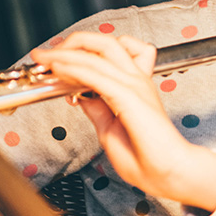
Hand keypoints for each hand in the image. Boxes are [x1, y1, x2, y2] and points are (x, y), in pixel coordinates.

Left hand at [31, 33, 215, 211]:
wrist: (169, 172)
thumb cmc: (147, 158)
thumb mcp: (109, 128)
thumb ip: (97, 108)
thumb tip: (81, 95)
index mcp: (134, 85)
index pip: (107, 54)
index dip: (78, 53)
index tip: (53, 63)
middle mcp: (136, 79)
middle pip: (103, 42)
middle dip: (71, 43)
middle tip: (46, 54)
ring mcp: (135, 84)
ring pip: (98, 52)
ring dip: (66, 52)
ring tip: (46, 58)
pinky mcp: (130, 96)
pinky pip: (96, 74)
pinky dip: (73, 68)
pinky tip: (58, 70)